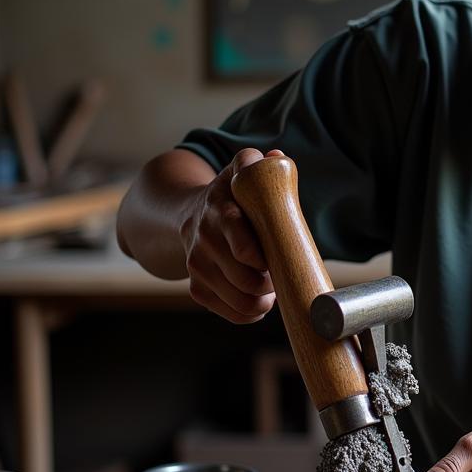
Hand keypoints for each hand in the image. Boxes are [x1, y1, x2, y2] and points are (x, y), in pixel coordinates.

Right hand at [179, 147, 281, 323]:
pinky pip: (231, 313)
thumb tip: (277, 157)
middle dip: (272, 282)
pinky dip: (251, 313)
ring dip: (265, 301)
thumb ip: (258, 165)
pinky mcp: (196, 288)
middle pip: (246, 279)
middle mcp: (205, 242)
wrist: (186, 214)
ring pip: (240, 300)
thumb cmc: (229, 196)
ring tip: (275, 290)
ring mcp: (197, 267)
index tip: (281, 258)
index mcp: (221, 213)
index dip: (265, 261)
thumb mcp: (239, 174)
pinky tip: (261, 302)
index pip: (244, 248)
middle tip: (284, 274)